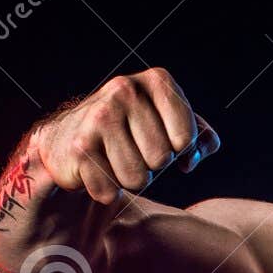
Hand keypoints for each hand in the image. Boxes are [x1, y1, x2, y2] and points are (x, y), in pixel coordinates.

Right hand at [35, 68, 220, 203]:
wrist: (69, 135)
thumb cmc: (134, 131)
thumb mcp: (174, 124)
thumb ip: (202, 139)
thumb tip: (191, 159)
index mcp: (156, 81)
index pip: (186, 137)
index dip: (180, 150)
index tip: (166, 141)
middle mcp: (125, 90)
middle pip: (161, 159)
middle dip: (151, 165)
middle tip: (134, 151)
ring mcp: (99, 116)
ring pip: (137, 178)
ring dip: (129, 179)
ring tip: (116, 160)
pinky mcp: (79, 146)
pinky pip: (110, 190)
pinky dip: (106, 190)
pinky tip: (97, 169)